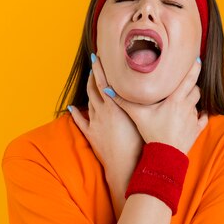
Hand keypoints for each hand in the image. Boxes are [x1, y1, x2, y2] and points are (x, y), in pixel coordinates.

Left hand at [68, 54, 143, 192]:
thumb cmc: (139, 144)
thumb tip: (152, 89)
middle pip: (94, 88)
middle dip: (94, 74)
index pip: (104, 82)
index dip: (101, 68)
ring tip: (90, 78)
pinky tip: (71, 107)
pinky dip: (75, 113)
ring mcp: (95, 123)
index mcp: (115, 107)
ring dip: (88, 88)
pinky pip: (80, 121)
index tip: (98, 56)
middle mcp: (102, 112)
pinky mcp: (91, 135)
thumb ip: (144, 103)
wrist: (125, 166)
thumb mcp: (143, 119)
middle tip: (94, 63)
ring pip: (89, 101)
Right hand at [104, 57, 208, 154]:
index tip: (197, 59)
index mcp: (175, 100)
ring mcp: (194, 118)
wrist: (165, 155)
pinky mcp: (197, 129)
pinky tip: (196, 114)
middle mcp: (187, 107)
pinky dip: (201, 115)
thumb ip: (124, 101)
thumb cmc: (152, 134)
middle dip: (191, 86)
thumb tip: (108, 89)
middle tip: (183, 84)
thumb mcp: (138, 116)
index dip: (194, 68)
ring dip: (192, 100)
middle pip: (195, 89)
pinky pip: (203, 119)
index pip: (189, 79)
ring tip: (183, 101)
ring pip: (198, 103)